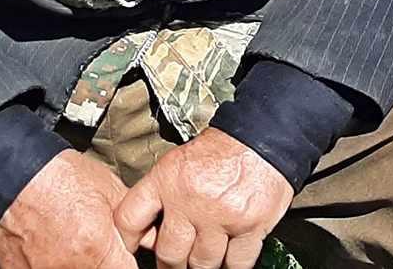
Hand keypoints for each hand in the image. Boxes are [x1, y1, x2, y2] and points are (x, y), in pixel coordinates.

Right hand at [0, 150, 136, 268]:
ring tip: (71, 242)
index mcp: (96, 251)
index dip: (127, 263)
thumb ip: (134, 221)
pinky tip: (51, 246)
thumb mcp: (110, 190)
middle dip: (102, 261)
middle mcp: (70, 268)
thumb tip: (151, 239)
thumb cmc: (59, 177)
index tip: (124, 255)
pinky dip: (50, 262)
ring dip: (76, 262)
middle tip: (93, 242)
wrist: (14, 173)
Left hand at [114, 128, 292, 268]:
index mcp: (167, 181)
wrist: (264, 138)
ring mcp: (220, 216)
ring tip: (205, 258)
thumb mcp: (179, 161)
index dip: (129, 240)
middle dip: (172, 263)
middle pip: (169, 253)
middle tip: (176, 262)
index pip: (130, 220)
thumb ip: (161, 192)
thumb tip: (149, 227)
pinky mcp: (249, 226)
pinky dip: (233, 265)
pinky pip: (236, 263)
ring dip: (203, 264)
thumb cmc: (223, 150)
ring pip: (202, 263)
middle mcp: (191, 200)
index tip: (134, 247)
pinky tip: (230, 258)